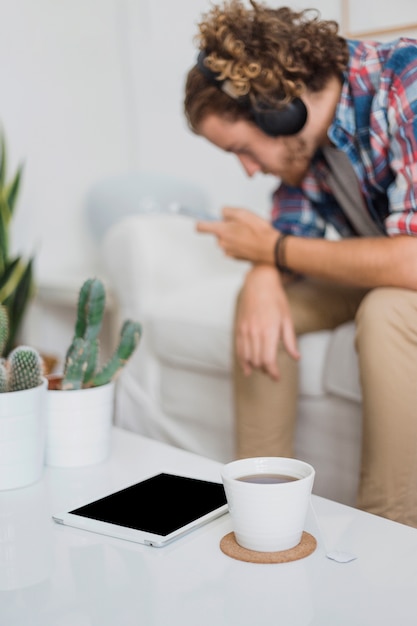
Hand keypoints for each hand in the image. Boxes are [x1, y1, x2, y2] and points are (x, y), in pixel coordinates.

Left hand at [196, 207, 278, 264]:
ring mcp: (228, 252)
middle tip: (240, 224)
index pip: (200, 227)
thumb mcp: (243, 212)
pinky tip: (250, 241)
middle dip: (226, 227)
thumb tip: (222, 213)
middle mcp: (222, 243)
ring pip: (226, 240)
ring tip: (248, 233)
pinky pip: (233, 247)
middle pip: (217, 232)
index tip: (203, 220)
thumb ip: (227, 211)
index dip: (201, 222)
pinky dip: (238, 244)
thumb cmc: (259, 231)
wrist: (271, 249)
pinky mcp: (235, 257)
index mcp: (221, 231)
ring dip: (233, 236)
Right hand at [236, 265, 299, 380]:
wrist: (259, 283)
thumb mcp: (287, 319)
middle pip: (258, 361)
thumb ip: (290, 340)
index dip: (273, 372)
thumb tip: (296, 357)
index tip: (277, 377)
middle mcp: (255, 332)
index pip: (268, 360)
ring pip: (247, 357)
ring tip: (262, 369)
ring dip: (255, 366)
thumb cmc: (276, 300)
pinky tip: (247, 368)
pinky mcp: (238, 328)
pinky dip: (243, 361)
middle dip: (265, 370)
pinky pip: (239, 350)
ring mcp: (245, 331)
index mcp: (269, 331)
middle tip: (273, 372)